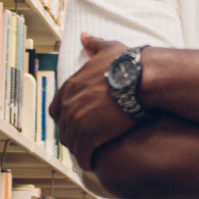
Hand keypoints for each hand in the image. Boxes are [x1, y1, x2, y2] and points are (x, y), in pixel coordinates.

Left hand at [49, 34, 136, 169]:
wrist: (141, 80)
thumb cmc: (129, 63)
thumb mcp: (109, 49)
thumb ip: (94, 44)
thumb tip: (84, 36)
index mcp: (71, 86)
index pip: (57, 109)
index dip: (65, 118)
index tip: (75, 123)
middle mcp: (70, 104)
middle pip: (64, 128)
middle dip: (73, 136)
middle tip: (84, 142)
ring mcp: (79, 121)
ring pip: (73, 143)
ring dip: (79, 150)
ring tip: (88, 155)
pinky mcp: (91, 136)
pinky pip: (83, 154)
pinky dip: (87, 159)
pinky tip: (93, 162)